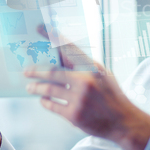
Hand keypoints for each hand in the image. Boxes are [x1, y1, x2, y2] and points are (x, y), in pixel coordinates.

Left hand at [25, 27, 149, 149]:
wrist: (123, 121)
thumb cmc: (112, 96)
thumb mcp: (103, 75)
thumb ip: (85, 67)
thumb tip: (63, 58)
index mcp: (92, 67)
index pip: (69, 47)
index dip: (53, 36)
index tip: (39, 28)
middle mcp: (85, 80)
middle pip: (52, 71)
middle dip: (36, 70)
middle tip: (26, 70)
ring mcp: (79, 98)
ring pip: (49, 89)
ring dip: (36, 87)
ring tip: (30, 87)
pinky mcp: (74, 115)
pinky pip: (52, 105)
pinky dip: (45, 101)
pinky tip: (43, 99)